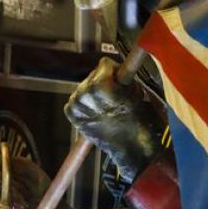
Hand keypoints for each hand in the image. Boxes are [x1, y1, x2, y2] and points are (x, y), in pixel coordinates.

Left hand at [66, 57, 164, 182]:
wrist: (129, 145)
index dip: (114, 70)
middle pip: (93, 74)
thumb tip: (117, 69)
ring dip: (93, 92)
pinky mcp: (72, 114)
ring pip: (84, 86)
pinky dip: (85, 103)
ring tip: (106, 103)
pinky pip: (76, 100)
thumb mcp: (135, 91)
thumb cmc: (136, 119)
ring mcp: (76, 105)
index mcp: (101, 85)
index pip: (104, 63)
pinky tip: (96, 110)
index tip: (120, 78)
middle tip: (115, 93)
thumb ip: (122, 76)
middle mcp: (85, 94)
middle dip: (103, 80)